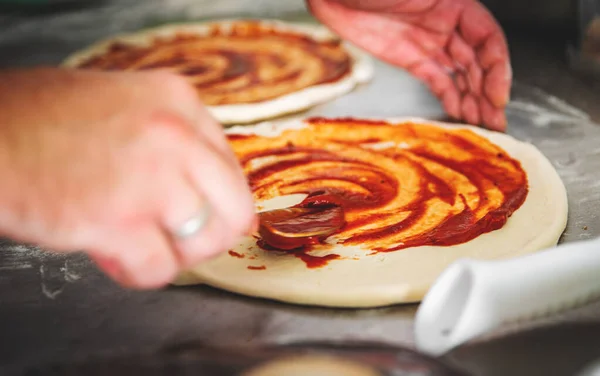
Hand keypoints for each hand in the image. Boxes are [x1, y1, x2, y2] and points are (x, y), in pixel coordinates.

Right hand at [0, 67, 256, 287]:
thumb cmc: (42, 123)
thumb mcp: (124, 107)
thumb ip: (173, 142)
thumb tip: (213, 196)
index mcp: (178, 99)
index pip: (230, 166)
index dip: (216, 202)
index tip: (198, 216)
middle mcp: (176, 134)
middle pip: (234, 208)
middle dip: (207, 235)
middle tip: (176, 240)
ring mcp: (152, 176)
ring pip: (203, 242)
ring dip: (171, 254)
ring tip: (135, 244)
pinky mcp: (121, 219)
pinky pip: (160, 269)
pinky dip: (138, 272)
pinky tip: (112, 255)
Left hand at [308, 0, 510, 130]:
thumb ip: (436, 5)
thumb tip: (462, 23)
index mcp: (455, 4)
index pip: (489, 39)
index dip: (498, 69)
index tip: (498, 96)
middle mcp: (447, 24)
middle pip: (478, 61)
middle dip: (489, 92)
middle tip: (496, 121)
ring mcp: (428, 42)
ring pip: (460, 74)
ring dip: (474, 99)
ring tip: (483, 125)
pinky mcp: (409, 57)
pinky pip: (436, 79)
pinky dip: (449, 96)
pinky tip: (460, 113)